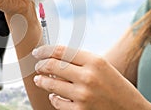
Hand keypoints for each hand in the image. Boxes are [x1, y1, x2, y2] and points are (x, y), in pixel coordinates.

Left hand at [32, 45, 150, 109]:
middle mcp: (88, 76)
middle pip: (52, 65)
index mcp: (94, 61)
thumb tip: (52, 56)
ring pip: (50, 84)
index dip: (44, 50)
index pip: (60, 51)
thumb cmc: (114, 85)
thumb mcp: (101, 66)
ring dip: (41, 81)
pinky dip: (52, 97)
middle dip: (40, 65)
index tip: (37, 52)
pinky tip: (54, 94)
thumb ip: (78, 60)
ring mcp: (83, 95)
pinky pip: (56, 101)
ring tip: (39, 80)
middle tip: (37, 67)